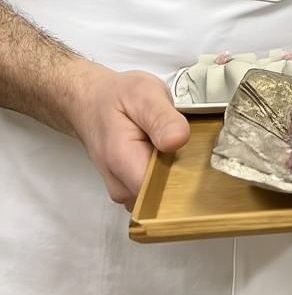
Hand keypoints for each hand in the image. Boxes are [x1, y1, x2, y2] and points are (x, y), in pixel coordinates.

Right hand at [66, 62, 189, 208]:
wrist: (92, 102)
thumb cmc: (116, 98)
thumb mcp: (144, 95)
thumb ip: (163, 119)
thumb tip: (177, 141)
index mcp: (123, 162)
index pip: (159, 194)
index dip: (183, 180)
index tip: (197, 161)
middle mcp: (120, 185)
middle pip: (163, 199)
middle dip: (183, 178)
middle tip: (190, 147)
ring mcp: (124, 189)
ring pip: (160, 198)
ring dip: (175, 176)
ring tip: (178, 147)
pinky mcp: (130, 188)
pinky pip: (155, 191)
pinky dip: (167, 175)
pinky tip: (169, 155)